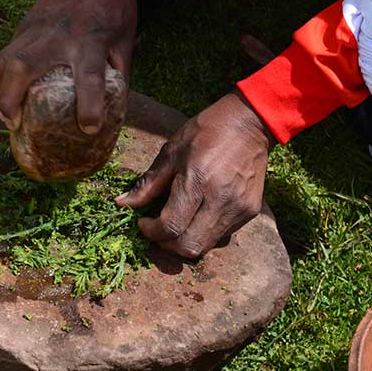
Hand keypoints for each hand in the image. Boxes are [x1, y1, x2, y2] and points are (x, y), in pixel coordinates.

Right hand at [0, 0, 136, 137]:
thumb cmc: (114, 5)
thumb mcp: (126, 39)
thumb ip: (118, 73)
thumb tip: (113, 111)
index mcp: (93, 40)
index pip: (91, 76)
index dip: (91, 104)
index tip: (89, 128)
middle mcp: (59, 35)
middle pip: (24, 66)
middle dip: (12, 98)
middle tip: (15, 123)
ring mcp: (36, 28)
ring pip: (6, 59)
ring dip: (0, 90)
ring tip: (7, 116)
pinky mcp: (25, 25)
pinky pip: (5, 53)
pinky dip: (2, 76)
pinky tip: (6, 93)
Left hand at [116, 90, 274, 257]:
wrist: (249, 123)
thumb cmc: (205, 132)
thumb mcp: (171, 151)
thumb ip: (148, 183)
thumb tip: (121, 203)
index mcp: (197, 181)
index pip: (171, 226)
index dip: (151, 232)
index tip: (143, 222)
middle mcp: (220, 200)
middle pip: (189, 246)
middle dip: (167, 244)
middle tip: (157, 230)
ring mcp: (238, 209)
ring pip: (206, 246)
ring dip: (185, 241)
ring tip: (176, 223)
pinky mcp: (250, 212)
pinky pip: (222, 236)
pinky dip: (204, 234)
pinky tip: (197, 215)